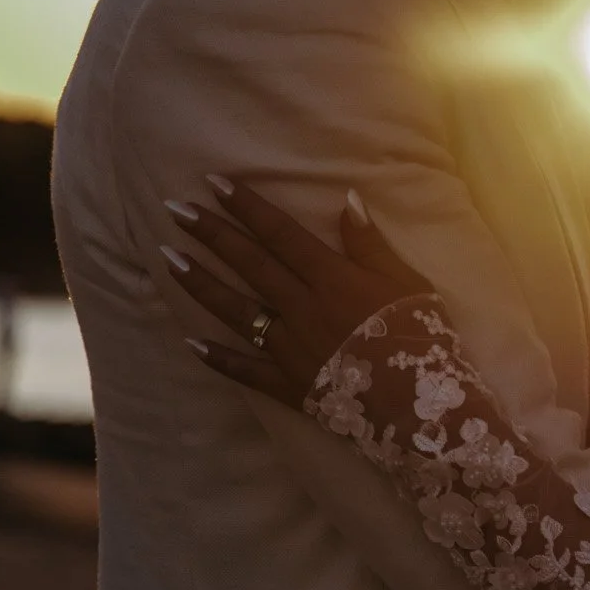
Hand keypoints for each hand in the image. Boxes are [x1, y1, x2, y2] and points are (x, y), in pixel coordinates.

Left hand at [160, 179, 426, 402]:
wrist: (419, 406)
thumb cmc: (420, 336)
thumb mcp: (406, 281)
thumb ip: (370, 243)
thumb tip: (347, 199)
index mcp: (331, 279)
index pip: (280, 233)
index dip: (247, 206)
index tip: (215, 183)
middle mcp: (302, 308)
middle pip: (250, 264)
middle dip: (211, 234)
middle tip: (174, 208)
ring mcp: (289, 348)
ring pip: (237, 310)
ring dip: (200, 284)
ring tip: (169, 259)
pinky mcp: (287, 383)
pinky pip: (245, 370)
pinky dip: (217, 357)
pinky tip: (189, 341)